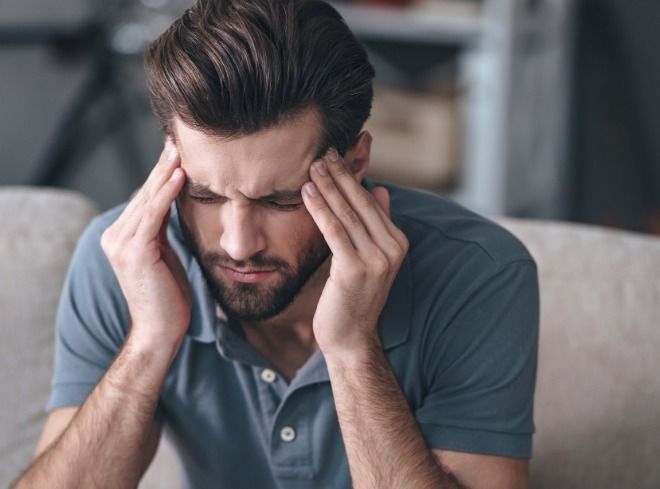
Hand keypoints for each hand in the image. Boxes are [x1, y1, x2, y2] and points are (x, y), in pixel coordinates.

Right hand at [101, 139, 190, 352]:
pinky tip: (179, 175)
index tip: (177, 150)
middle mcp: (116, 236)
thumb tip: (176, 204)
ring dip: (166, 172)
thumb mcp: (165, 254)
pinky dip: (166, 193)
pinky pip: (153, 216)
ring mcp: (121, 243)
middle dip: (163, 166)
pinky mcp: (134, 252)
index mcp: (122, 236)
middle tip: (178, 138)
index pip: (146, 198)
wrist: (160, 331)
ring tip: (181, 149)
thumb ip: (163, 230)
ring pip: (148, 200)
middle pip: (145, 194)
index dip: (161, 173)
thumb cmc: (169, 296)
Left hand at [301, 148, 408, 359]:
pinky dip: (320, 209)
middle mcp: (391, 248)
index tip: (335, 155)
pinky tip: (307, 192)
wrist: (351, 338)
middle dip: (340, 175)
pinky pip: (335, 231)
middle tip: (322, 151)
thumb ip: (376, 224)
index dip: (351, 177)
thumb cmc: (354, 297)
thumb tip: (380, 190)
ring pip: (347, 213)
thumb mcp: (369, 258)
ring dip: (328, 186)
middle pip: (361, 202)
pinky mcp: (355, 269)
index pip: (371, 201)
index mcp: (397, 242)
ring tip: (312, 165)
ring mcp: (376, 259)